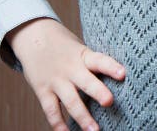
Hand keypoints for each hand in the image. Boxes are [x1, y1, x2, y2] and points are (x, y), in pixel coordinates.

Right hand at [6, 18, 125, 130]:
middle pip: (86, 82)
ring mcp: (56, 80)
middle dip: (98, 92)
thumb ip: (93, 64)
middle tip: (109, 102)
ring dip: (82, 117)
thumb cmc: (64, 45)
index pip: (100, 60)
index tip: (123, 74)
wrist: (33, 35)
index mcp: (84, 56)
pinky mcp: (42, 90)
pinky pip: (51, 109)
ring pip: (70, 100)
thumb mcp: (80, 48)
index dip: (111, 67)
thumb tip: (118, 78)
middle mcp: (71, 69)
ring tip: (94, 130)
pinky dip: (58, 123)